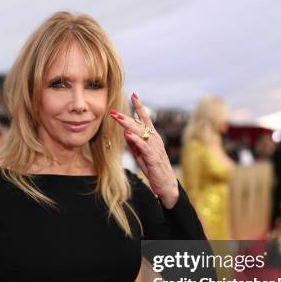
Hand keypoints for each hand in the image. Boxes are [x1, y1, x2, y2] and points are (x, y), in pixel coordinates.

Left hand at [110, 93, 178, 208]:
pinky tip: (128, 135)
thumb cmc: (154, 170)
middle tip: (114, 111)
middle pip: (140, 125)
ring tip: (118, 118)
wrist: (167, 186)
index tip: (134, 95)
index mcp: (153, 138)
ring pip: (142, 134)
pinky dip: (136, 141)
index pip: (146, 119)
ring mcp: (155, 149)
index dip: (140, 107)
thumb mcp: (142, 156)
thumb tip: (126, 133)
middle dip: (127, 117)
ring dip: (129, 125)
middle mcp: (155, 141)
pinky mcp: (154, 159)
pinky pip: (144, 148)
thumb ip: (135, 144)